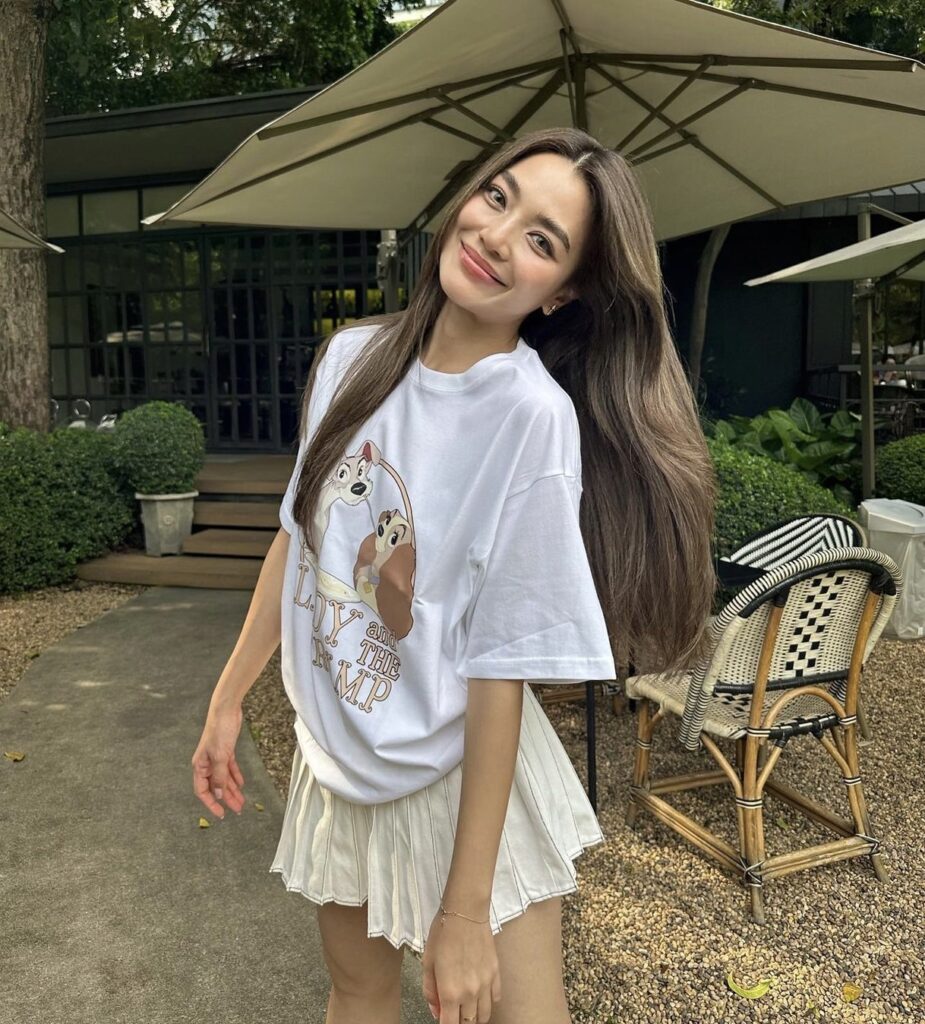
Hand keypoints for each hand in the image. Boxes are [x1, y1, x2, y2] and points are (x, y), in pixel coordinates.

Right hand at [191, 702, 245, 817]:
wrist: (226, 710)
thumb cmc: (219, 730)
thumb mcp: (220, 756)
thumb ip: (219, 777)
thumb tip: (217, 794)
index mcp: (200, 766)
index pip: (203, 791)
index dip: (211, 803)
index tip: (221, 813)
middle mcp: (207, 764)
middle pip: (216, 786)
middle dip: (226, 798)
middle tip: (237, 809)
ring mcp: (216, 757)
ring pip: (224, 778)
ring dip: (233, 789)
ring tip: (242, 801)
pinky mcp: (226, 751)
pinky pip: (230, 768)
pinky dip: (235, 776)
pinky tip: (241, 784)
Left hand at [421, 906, 500, 1022]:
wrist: (465, 912)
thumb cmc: (442, 933)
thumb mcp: (427, 962)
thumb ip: (430, 991)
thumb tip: (436, 1010)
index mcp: (450, 992)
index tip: (443, 1020)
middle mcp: (470, 993)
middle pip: (468, 1023)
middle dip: (459, 1022)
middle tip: (452, 1011)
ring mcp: (486, 984)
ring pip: (484, 1015)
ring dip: (474, 1016)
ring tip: (466, 1007)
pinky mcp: (496, 973)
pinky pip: (496, 998)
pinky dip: (488, 1001)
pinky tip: (480, 994)